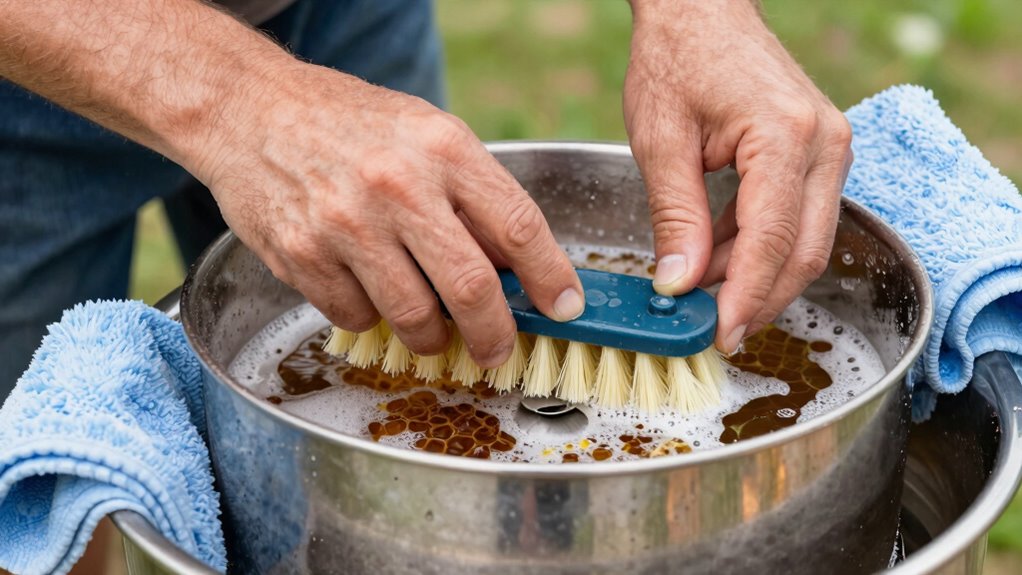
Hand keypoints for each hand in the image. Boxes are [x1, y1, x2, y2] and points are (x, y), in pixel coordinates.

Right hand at [192, 62, 584, 366]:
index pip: (518, 226)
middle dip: (496, 334)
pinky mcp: (301, 255)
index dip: (550, 277)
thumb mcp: (427, 134)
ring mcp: (345, 224)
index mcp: (442, 148)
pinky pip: (357, 317)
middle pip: (471, 287)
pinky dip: (372, 317)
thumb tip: (518, 270)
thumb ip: (474, 197)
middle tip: (498, 349)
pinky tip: (368, 288)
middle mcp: (396, 185)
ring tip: (433, 328)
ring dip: (433, 337)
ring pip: (414, 317)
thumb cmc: (351, 125)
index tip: (565, 308)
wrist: (252, 110)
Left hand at [624, 0, 852, 352]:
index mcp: (786, 136)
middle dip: (760, 298)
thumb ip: (676, 217)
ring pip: (806, 240)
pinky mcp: (818, 153)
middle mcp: (824, 143)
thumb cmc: (677, 59)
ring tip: (700, 291)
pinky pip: (797, 217)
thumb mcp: (661, 141)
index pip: (773, 239)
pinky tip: (716, 257)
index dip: (747, 296)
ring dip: (755, 274)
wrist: (700, 9)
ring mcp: (829, 147)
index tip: (719, 335)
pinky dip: (758, 247)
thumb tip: (679, 283)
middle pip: (805, 251)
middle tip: (714, 330)